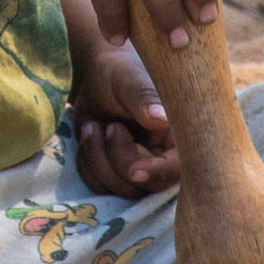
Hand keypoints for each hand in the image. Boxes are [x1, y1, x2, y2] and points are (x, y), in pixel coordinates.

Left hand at [71, 39, 177, 198]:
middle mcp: (161, 159)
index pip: (177, 169)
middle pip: (145, 186)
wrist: (97, 80)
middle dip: (117, 158)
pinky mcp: (114, 172)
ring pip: (119, 189)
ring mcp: (137, 168)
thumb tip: (161, 117)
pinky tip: (88, 133)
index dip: (156, 173)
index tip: (134, 170)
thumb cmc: (120, 74)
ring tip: (95, 126)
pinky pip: (97, 184)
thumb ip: (143, 97)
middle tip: (109, 125)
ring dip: (97, 157)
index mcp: (177, 139)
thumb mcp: (129, 81)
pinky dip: (85, 161)